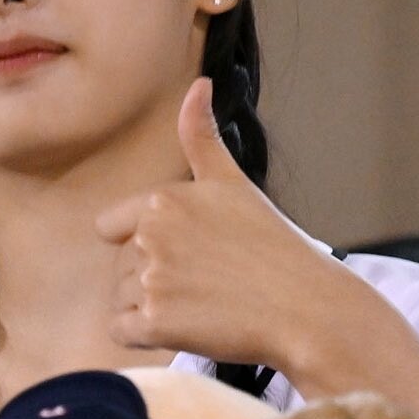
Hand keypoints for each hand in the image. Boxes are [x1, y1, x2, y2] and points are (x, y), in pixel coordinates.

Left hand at [95, 77, 339, 370]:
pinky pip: (121, 331)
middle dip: (150, 277)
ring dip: (151, 307)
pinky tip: (186, 326)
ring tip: (203, 302)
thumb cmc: (270, 243)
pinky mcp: (155, 324)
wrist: (308, 308)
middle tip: (205, 280)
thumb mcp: (231, 182)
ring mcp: (151, 280)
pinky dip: (144, 335)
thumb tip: (199, 82)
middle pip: (119, 266)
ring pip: (121, 300)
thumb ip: (200, 135)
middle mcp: (148, 235)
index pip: (110, 227)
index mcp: (160, 199)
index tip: (185, 252)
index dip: (140, 243)